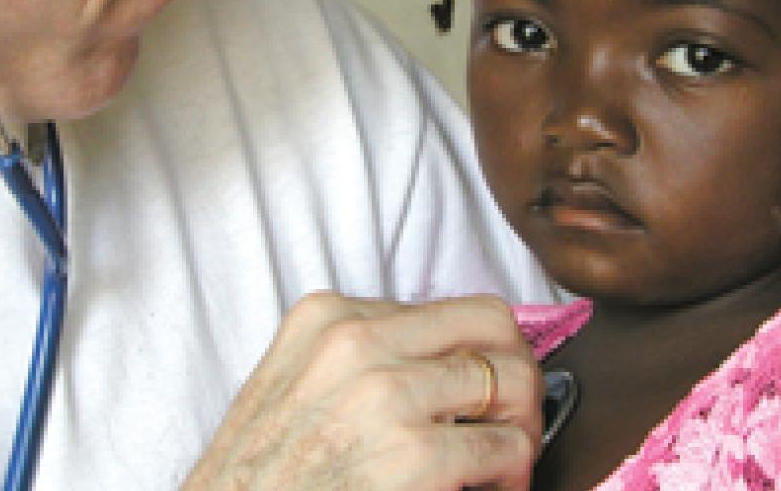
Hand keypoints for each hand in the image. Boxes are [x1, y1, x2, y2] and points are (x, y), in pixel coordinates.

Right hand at [182, 293, 542, 490]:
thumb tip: (446, 361)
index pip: (449, 308)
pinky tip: (491, 490)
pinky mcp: (413, 455)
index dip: (481, 353)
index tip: (483, 392)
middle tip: (513, 420)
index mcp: (327, 317)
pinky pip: (505, 448)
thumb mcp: (293, 386)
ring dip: (522, 427)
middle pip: (492, 326)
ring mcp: (385, 395)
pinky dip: (513, 473)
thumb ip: (360, 360)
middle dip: (519, 374)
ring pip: (512, 381)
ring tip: (504, 462)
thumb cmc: (259, 477)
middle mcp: (356, 341)